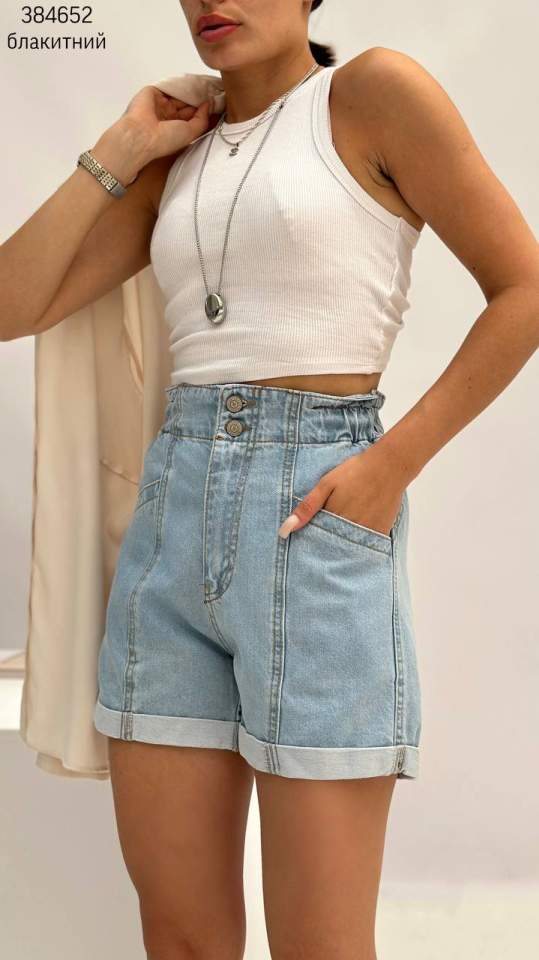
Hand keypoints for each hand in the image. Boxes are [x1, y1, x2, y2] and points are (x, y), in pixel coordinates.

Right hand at [95, 85, 219, 182]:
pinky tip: (192, 81)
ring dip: (192, 89)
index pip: (193, 114)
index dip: (205, 107)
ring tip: (207, 83)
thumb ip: (202, 119)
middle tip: (216, 88)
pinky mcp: (153, 92)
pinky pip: (169, 85)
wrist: (142, 135)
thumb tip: (209, 104)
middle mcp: (168, 116)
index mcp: (176, 128)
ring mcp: (160, 104)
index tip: (219, 100)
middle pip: (188, 102)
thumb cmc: (164, 140)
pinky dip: (180, 83)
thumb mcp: (191, 133)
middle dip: (200, 96)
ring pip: (180, 93)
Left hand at [278, 444, 403, 538]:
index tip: (308, 537)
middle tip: (327, 532)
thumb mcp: (326, 484)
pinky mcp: (381, 532)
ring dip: (342, 542)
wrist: (389, 466)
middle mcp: (349, 529)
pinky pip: (366, 544)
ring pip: (348, 545)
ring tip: (343, 529)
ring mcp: (366, 532)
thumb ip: (307, 507)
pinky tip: (358, 529)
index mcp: (333, 517)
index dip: (312, 537)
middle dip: (326, 542)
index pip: (316, 537)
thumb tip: (286, 529)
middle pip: (332, 544)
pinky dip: (360, 541)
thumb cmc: (355, 471)